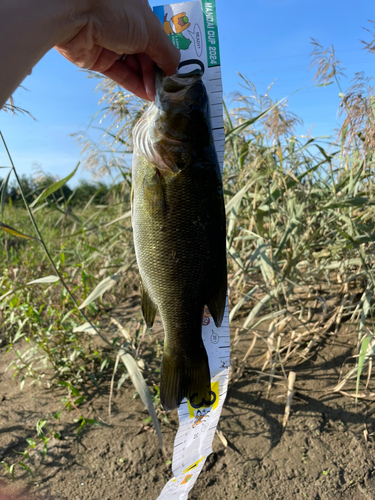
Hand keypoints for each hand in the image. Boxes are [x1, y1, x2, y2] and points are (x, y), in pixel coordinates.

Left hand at [55, 0, 179, 99]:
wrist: (74, 14)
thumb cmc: (116, 12)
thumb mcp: (151, 32)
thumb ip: (166, 52)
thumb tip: (175, 69)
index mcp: (138, 12)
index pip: (157, 38)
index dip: (166, 56)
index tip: (175, 74)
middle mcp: (125, 26)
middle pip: (146, 54)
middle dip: (157, 72)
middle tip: (168, 90)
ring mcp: (110, 43)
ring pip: (134, 66)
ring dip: (147, 81)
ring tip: (159, 96)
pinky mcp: (98, 59)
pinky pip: (120, 74)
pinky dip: (134, 84)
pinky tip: (147, 95)